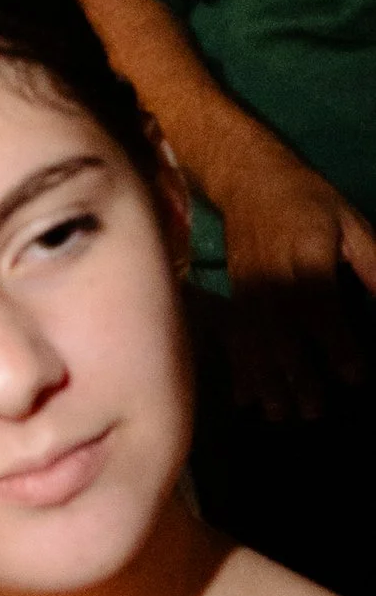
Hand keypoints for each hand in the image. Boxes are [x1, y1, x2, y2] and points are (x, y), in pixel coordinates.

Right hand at [216, 146, 375, 417]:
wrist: (248, 180)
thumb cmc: (308, 201)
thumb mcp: (351, 225)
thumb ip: (373, 265)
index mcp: (306, 258)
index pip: (320, 308)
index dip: (337, 344)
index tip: (354, 376)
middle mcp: (273, 279)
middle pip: (282, 334)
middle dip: (297, 375)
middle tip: (314, 411)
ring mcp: (248, 290)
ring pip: (255, 343)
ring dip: (267, 382)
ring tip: (281, 415)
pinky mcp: (234, 297)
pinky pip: (235, 339)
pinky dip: (239, 371)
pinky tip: (245, 401)